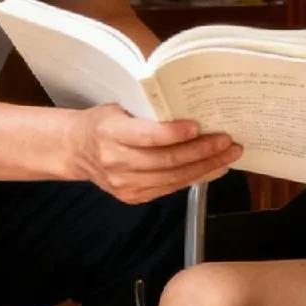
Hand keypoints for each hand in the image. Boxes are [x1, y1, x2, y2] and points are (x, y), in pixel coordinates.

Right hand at [70, 106, 240, 203]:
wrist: (76, 150)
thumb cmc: (103, 122)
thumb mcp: (118, 108)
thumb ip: (147, 113)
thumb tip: (191, 110)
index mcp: (110, 133)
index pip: (147, 136)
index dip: (174, 133)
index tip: (198, 126)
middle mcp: (116, 162)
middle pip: (167, 160)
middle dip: (203, 151)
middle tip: (229, 142)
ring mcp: (124, 184)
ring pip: (173, 178)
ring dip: (206, 167)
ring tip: (229, 156)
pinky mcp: (133, 198)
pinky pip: (170, 188)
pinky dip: (194, 178)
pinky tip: (212, 169)